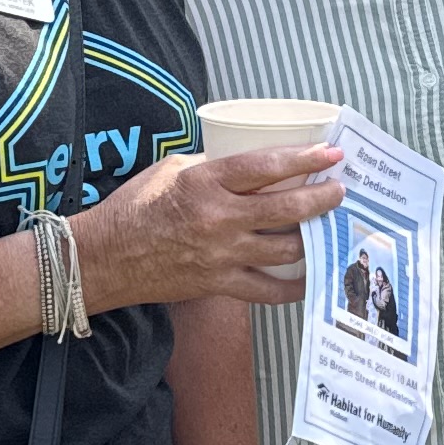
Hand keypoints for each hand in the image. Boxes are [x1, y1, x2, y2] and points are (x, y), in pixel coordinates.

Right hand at [72, 144, 345, 313]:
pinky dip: (293, 284)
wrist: (104, 258)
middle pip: (285, 210)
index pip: (265, 167)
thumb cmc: (135, 208)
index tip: (331, 155)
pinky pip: (268, 289)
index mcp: (205, 183)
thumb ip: (212, 166)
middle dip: (321, 199)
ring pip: (284, 250)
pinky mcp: (219, 285)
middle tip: (339, 191)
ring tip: (328, 227)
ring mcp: (221, 256)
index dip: (304, 160)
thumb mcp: (172, 170)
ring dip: (313, 238)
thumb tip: (250, 166)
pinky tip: (310, 275)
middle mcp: (217, 219)